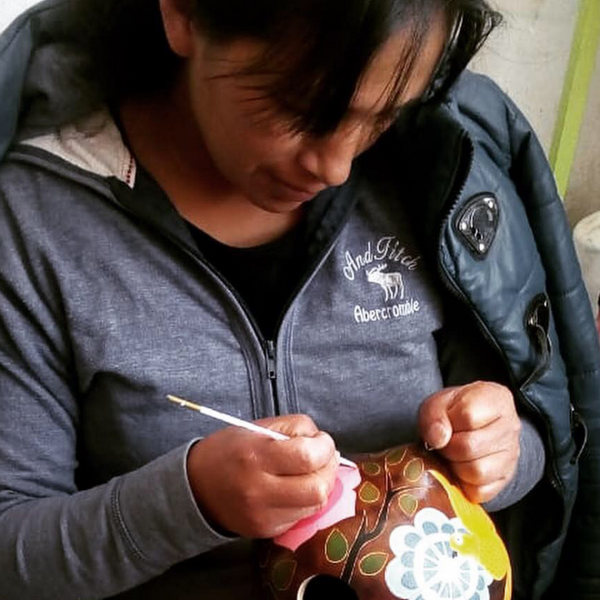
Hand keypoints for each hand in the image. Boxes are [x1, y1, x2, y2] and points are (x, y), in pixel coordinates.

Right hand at [186, 414, 338, 537]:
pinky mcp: (267, 531)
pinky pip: (302, 515)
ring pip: (315, 505)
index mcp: (256, 457)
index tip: (321, 440)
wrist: (196, 488)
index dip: (325, 446)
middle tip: (323, 456)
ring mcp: (264, 516)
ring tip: (312, 470)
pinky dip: (307, 499)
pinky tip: (297, 486)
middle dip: (329, 468)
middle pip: (318, 488)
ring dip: (322, 484)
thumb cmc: (229, 451)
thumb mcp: (258, 427)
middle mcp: (260, 490)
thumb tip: (323, 442)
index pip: (308, 457)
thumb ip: (294, 428)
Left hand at [418, 381, 520, 503]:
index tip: (445, 423)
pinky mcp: (506, 478)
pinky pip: (481, 492)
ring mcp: (512, 454)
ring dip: (456, 466)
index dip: (448, 423)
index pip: (468, 416)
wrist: (468, 427)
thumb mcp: (437, 404)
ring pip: (477, 472)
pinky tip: (461, 468)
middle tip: (445, 443)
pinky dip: (464, 484)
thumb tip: (438, 439)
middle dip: (448, 447)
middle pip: (470, 447)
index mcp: (496, 398)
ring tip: (453, 455)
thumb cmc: (452, 412)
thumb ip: (433, 416)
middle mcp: (511, 426)